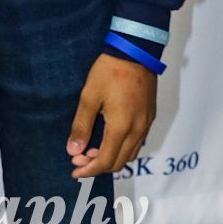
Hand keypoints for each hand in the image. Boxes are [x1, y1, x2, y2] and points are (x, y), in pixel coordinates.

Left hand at [67, 53, 156, 178]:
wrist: (136, 52)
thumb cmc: (109, 71)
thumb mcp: (89, 97)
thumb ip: (81, 125)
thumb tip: (73, 150)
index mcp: (121, 127)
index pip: (105, 161)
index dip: (88, 170)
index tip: (74, 171)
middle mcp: (137, 130)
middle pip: (118, 162)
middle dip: (97, 165)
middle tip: (78, 159)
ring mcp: (146, 124)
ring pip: (129, 154)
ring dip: (110, 157)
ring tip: (90, 150)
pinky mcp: (149, 117)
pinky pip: (137, 142)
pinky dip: (121, 148)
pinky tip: (108, 139)